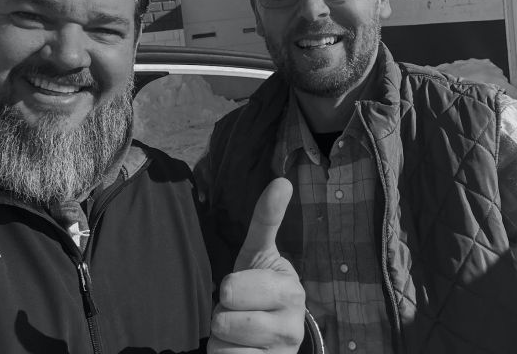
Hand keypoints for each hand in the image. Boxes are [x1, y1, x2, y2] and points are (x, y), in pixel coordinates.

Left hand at [208, 178, 304, 352]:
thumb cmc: (260, 289)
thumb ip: (266, 219)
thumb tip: (282, 180)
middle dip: (222, 314)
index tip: (242, 289)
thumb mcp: (259, 254)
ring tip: (241, 334)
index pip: (233, 287)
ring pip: (223, 344)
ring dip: (223, 340)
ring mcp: (284, 351)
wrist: (273, 340)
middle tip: (239, 311)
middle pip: (224, 318)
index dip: (229, 290)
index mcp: (290, 289)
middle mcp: (293, 324)